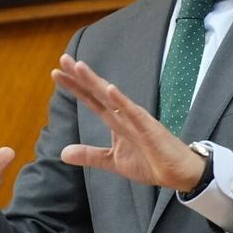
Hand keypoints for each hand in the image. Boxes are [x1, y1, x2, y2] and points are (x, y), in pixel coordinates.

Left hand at [52, 55, 206, 191]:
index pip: (91, 99)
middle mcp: (123, 115)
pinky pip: (133, 113)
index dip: (74, 87)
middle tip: (63, 59)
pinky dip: (122, 101)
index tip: (56, 73)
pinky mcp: (149, 128)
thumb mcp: (112, 161)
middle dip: (80, 76)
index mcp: (115, 120)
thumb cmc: (149, 162)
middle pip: (98, 92)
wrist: (177, 174)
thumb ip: (89, 155)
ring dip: (96, 82)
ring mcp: (136, 119)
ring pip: (112, 97)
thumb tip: (62, 153)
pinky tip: (110, 89)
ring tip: (79, 67)